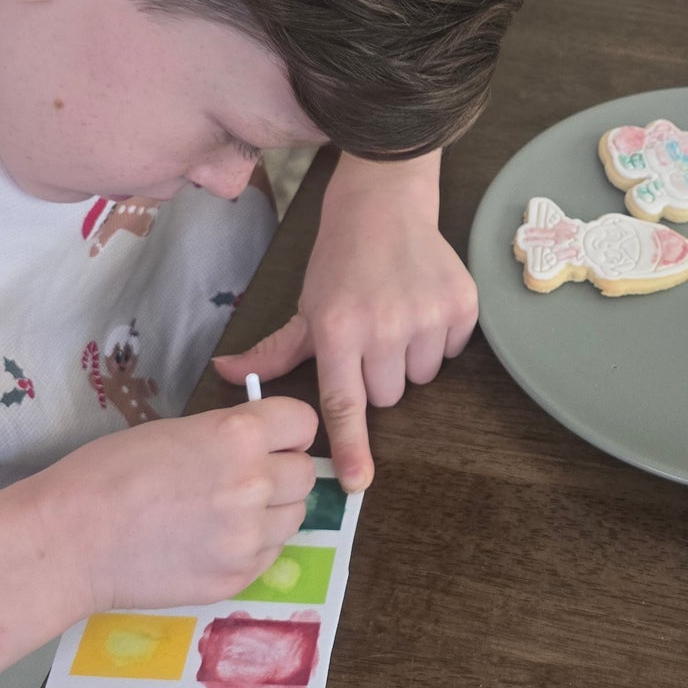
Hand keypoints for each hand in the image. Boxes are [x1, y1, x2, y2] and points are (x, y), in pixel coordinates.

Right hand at [40, 400, 318, 615]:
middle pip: (305, 474)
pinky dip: (252, 547)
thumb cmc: (107, 474)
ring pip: (294, 517)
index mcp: (238, 436)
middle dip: (282, 473)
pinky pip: (270, 554)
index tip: (273, 440)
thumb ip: (227, 437)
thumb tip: (260, 443)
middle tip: (245, 480)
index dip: (288, 431)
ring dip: (272, 512)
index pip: (303, 423)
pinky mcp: (238, 577)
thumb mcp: (174, 431)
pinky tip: (212, 542)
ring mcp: (249, 536)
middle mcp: (254, 484)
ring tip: (226, 513)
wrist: (70, 540)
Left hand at [214, 153, 476, 491]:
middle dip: (379, 376)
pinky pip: (453, 351)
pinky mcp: (462, 305)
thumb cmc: (339, 261)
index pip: (344, 403)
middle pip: (388, 396)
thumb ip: (275, 351)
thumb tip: (225, 373)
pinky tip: (423, 305)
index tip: (359, 483)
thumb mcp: (305, 306)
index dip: (352, 447)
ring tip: (398, 318)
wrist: (385, 205)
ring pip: (423, 377)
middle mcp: (384, 327)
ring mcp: (427, 316)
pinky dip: (440, 337)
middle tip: (371, 337)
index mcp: (338, 330)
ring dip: (411, 358)